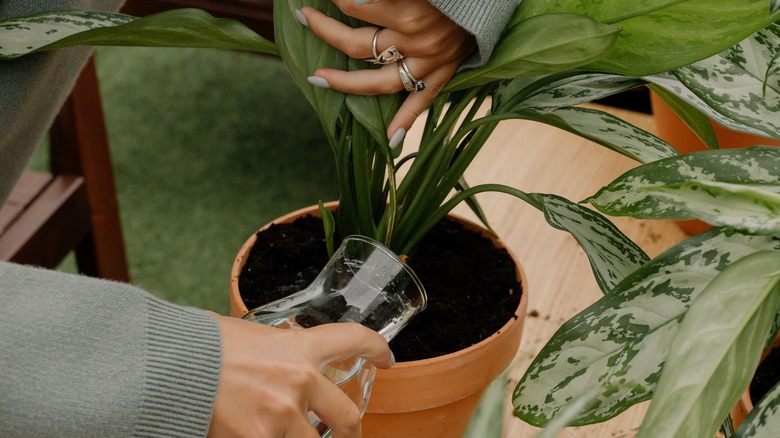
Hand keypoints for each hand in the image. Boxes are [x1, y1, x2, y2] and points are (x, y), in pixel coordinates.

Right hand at [208, 316, 393, 437]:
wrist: (167, 365)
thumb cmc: (201, 345)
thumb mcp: (250, 336)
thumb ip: (275, 351)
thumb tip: (278, 361)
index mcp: (299, 347)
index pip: (353, 339)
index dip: (377, 348)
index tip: (386, 358)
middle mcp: (299, 382)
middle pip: (348, 418)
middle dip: (350, 433)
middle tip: (345, 436)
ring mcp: (282, 417)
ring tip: (289, 435)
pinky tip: (255, 437)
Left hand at [297, 0, 475, 145]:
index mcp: (411, 10)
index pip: (356, 5)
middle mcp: (418, 40)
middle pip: (358, 44)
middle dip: (325, 29)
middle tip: (302, 17)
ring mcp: (430, 62)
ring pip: (379, 81)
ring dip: (345, 81)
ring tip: (317, 77)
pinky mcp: (444, 73)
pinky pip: (421, 102)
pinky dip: (406, 120)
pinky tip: (389, 138)